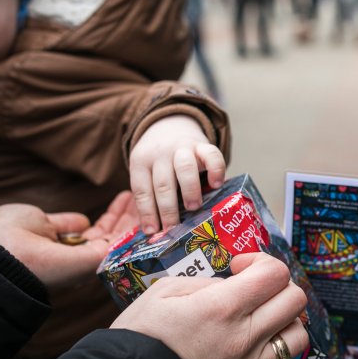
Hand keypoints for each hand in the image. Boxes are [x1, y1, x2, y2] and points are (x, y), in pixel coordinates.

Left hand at [0, 191, 137, 287]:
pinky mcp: (97, 260)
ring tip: (149, 196)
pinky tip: (148, 209)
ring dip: (137, 217)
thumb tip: (82, 221)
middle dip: (129, 215)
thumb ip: (62, 222)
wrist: (1, 253)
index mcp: (63, 248)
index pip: (94, 231)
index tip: (124, 197)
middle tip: (143, 194)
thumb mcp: (37, 219)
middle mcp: (79, 257)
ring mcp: (89, 260)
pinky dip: (137, 225)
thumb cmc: (10, 234)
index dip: (111, 215)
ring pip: (121, 239)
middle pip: (112, 235)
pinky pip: (123, 243)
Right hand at [110, 252, 308, 358]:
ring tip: (263, 319)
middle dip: (278, 287)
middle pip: (295, 300)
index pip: (274, 274)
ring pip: (299, 336)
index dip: (262, 262)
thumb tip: (229, 285)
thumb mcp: (163, 291)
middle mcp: (245, 336)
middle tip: (254, 291)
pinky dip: (281, 354)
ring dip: (286, 321)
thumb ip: (204, 283)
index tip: (240, 268)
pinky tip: (261, 347)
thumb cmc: (141, 336)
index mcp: (223, 307)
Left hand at [128, 114, 226, 233]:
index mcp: (141, 162)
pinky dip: (215, 170)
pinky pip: (211, 155)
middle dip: (168, 209)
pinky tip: (216, 185)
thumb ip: (150, 195)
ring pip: (185, 167)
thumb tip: (154, 232)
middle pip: (162, 183)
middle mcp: (160, 153)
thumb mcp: (146, 172)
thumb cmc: (159, 162)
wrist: (170, 126)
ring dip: (189, 189)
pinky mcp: (202, 145)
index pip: (142, 190)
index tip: (152, 232)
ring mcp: (182, 147)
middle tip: (173, 228)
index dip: (147, 213)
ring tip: (193, 207)